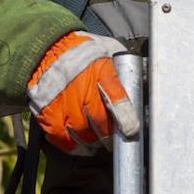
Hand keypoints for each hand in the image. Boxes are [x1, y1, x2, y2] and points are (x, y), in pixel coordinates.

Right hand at [27, 31, 140, 154]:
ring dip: (93, 142)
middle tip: (114, 139)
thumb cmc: (83, 51)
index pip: (116, 98)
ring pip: (82, 133)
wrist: (48, 47)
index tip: (132, 130)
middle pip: (99, 121)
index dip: (125, 118)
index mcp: (99, 69)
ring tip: (98, 142)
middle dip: (110, 135)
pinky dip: (73, 146)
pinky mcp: (46, 111)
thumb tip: (146, 79)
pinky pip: (62, 138)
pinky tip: (82, 146)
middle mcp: (80, 85)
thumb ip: (125, 68)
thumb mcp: (109, 50)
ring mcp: (61, 100)